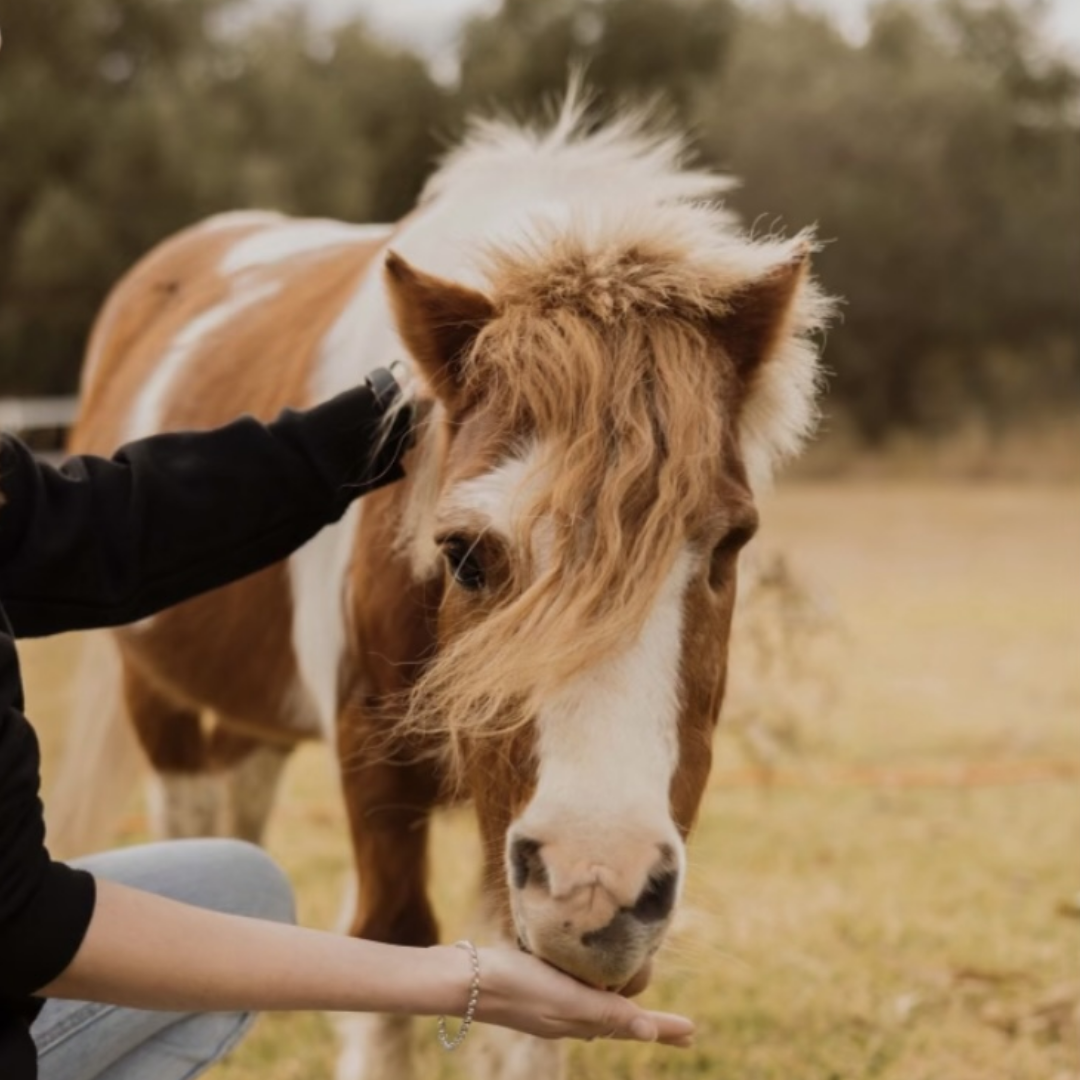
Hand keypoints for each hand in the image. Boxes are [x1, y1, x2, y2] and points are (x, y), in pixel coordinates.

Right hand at [460, 946, 693, 1046]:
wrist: (466, 980)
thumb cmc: (517, 986)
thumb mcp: (566, 999)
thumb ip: (606, 1013)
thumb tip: (650, 1033)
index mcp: (582, 1022)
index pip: (633, 1027)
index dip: (663, 1028)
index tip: (693, 1032)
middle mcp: (570, 1018)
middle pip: (619, 1022)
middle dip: (649, 1023)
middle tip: (678, 1028)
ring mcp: (551, 1005)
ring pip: (597, 1010)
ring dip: (621, 1005)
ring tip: (639, 1000)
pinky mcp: (535, 986)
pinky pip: (575, 992)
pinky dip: (593, 988)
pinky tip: (589, 974)